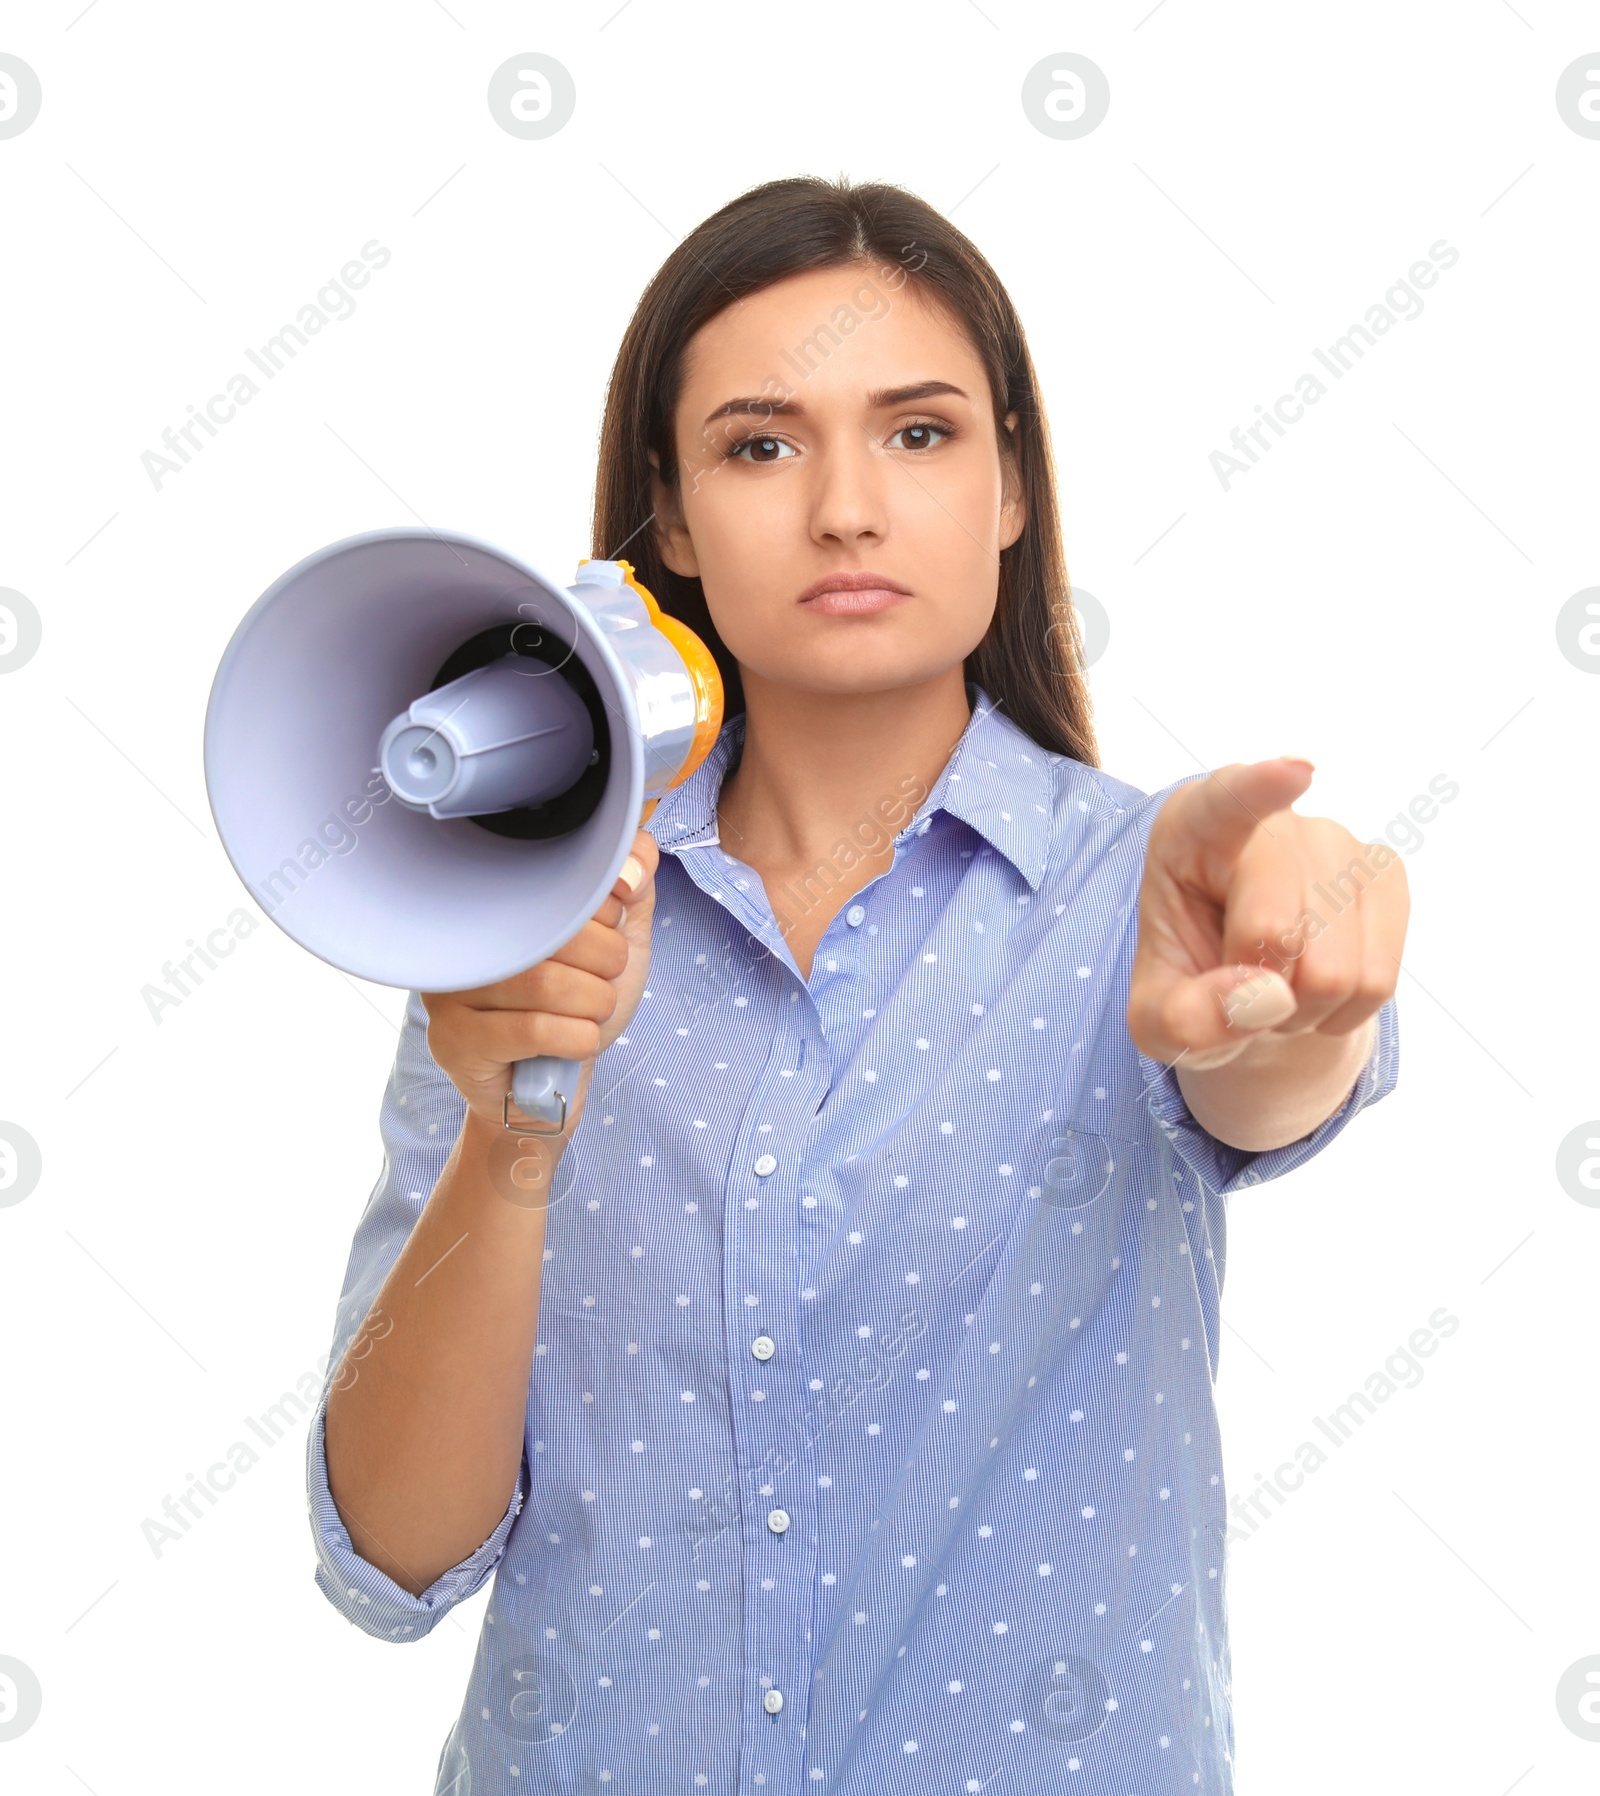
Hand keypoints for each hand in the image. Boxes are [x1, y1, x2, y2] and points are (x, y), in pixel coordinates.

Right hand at [421, 827, 660, 1131]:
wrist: (549, 1086)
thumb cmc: (579, 1004)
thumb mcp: (619, 939)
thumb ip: (634, 887)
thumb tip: (628, 868)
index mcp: (498, 898)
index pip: (562, 880)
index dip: (607, 916)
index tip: (607, 940)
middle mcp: (463, 934)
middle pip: (555, 932)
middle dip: (607, 964)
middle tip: (604, 984)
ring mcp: (450, 986)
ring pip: (545, 983)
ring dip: (595, 1004)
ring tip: (594, 1012)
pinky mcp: (453, 1038)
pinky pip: (533, 1030)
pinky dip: (578, 1038)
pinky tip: (580, 1042)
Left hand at [1127, 759, 1408, 1072]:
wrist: (1254, 989)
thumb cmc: (1191, 987)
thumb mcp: (1157, 1019)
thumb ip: (1184, 1017)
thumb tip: (1264, 995)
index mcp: (1191, 830)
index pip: (1226, 803)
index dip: (1260, 789)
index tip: (1295, 772)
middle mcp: (1272, 822)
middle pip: (1277, 932)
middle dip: (1258, 990)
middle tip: (1240, 987)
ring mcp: (1338, 841)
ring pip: (1336, 972)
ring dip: (1301, 1009)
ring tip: (1276, 983)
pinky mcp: (1385, 874)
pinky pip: (1376, 981)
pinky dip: (1341, 1011)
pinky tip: (1315, 988)